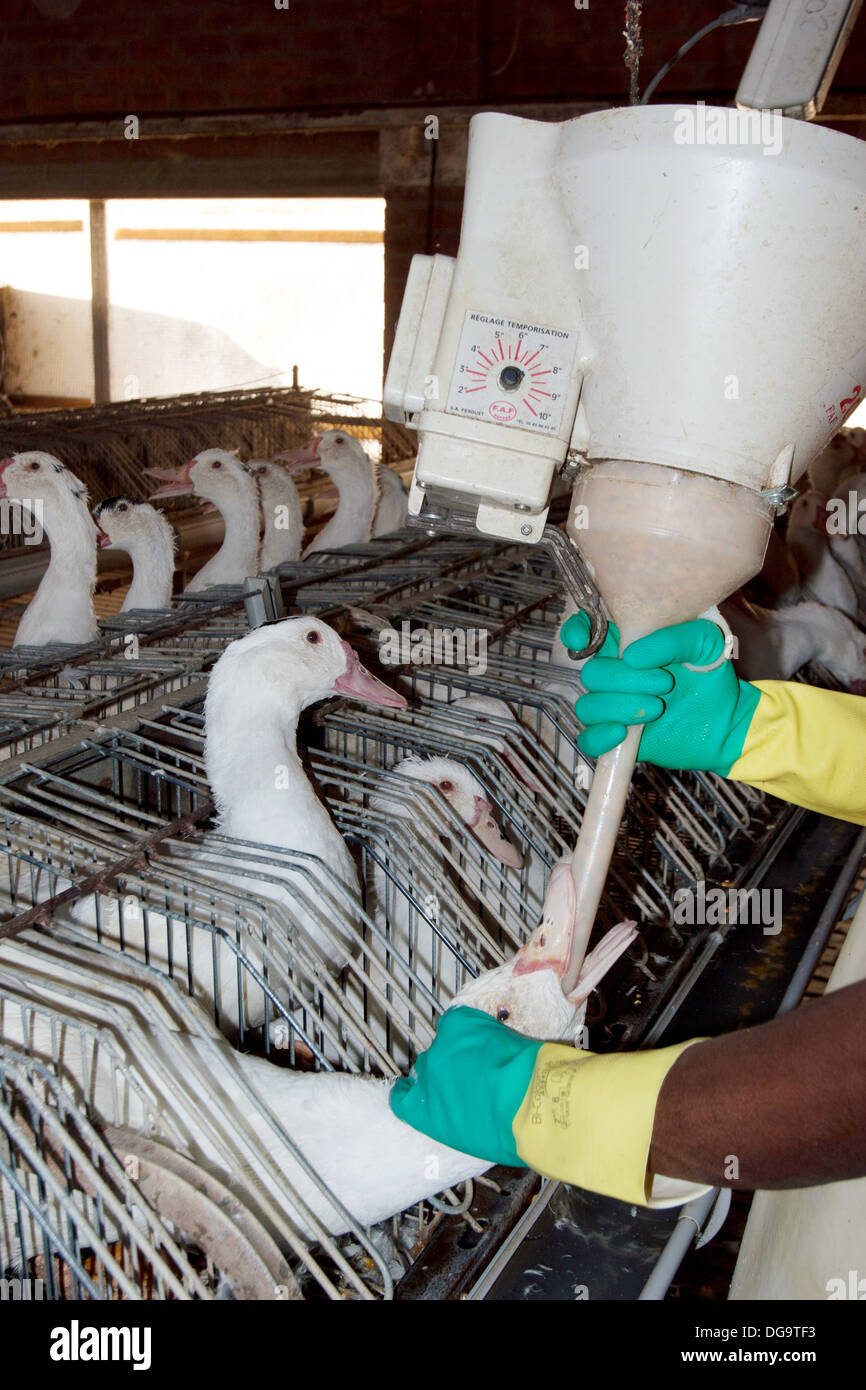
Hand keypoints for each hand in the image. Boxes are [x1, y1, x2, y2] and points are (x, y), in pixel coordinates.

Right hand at [389, 1006, 542, 1165]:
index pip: (401, 1096)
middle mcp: (425, 1076)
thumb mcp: (468, 1138)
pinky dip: (476, 1027)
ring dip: (463, 1050)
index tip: (423, 1087)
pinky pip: (463, 1021)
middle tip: (472, 1076)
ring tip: (491, 1060)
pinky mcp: (460, 1023)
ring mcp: (442, 1047)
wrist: (530, 1105)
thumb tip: (459, 1111)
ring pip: (447, 1043)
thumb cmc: (507, 1133)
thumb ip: (451, 1119)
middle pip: (428, 1066)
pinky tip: (493, 1041)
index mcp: (420, 1110)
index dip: (413, 1089)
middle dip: (447, 1070)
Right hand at [560, 612, 760, 773]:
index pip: (583, 630)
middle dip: (626, 680)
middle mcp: (613, 673)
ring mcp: (612, 706)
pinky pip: (589, 739)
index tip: (584, 641)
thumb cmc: (710, 674)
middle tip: (664, 683)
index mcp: (626, 642)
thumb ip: (672, 639)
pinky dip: (602, 736)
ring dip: (622, 707)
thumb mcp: (704, 642)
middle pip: (592, 673)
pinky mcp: (615, 737)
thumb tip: (632, 656)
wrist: (726, 720)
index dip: (576, 632)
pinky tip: (625, 733)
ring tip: (657, 708)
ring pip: (589, 706)